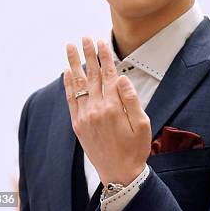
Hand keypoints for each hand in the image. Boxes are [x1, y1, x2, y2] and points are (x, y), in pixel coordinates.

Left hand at [63, 38, 151, 184]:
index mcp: (114, 107)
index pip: (108, 74)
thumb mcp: (143, 123)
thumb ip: (131, 99)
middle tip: (85, 37)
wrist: (120, 173)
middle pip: (92, 75)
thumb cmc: (135, 149)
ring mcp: (85, 117)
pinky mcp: (78, 125)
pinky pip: (70, 100)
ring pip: (78, 84)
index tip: (101, 42)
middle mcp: (96, 109)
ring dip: (74, 63)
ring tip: (70, 47)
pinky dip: (68, 85)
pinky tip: (66, 72)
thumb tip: (121, 77)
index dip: (105, 57)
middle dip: (89, 54)